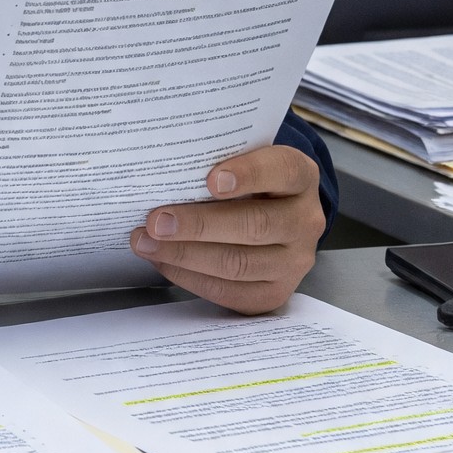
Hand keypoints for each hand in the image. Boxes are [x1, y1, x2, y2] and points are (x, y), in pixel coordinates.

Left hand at [130, 145, 324, 313]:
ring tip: (147, 243)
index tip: (212, 180)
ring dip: (185, 255)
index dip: (249, 174)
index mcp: (301, 177)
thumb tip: (164, 170)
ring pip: (239, 263)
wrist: (273, 216)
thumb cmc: (248, 182)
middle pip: (255, 225)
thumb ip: (217, 161)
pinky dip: (190, 278)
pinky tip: (163, 262)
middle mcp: (305, 220)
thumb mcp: (243, 160)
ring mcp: (295, 262)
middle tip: (156, 221)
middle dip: (199, 225)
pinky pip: (230, 292)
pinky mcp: (274, 292)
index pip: (283, 170)